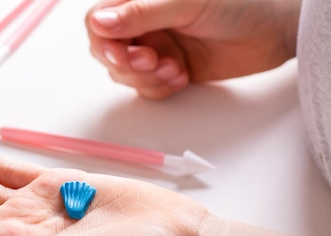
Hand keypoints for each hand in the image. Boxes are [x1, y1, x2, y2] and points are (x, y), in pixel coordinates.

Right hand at [86, 0, 300, 98]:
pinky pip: (145, 88)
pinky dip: (159, 88)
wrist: (274, 31)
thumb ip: (140, 13)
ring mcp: (154, 47)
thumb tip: (100, 22)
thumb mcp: (186, 3)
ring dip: (144, 77)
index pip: (99, 20)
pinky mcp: (167, 70)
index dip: (104, 40)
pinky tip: (181, 76)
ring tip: (172, 68)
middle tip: (151, 60)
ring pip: (123, 73)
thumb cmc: (240, 2)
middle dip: (125, 62)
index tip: (120, 52)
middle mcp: (143, 22)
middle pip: (106, 50)